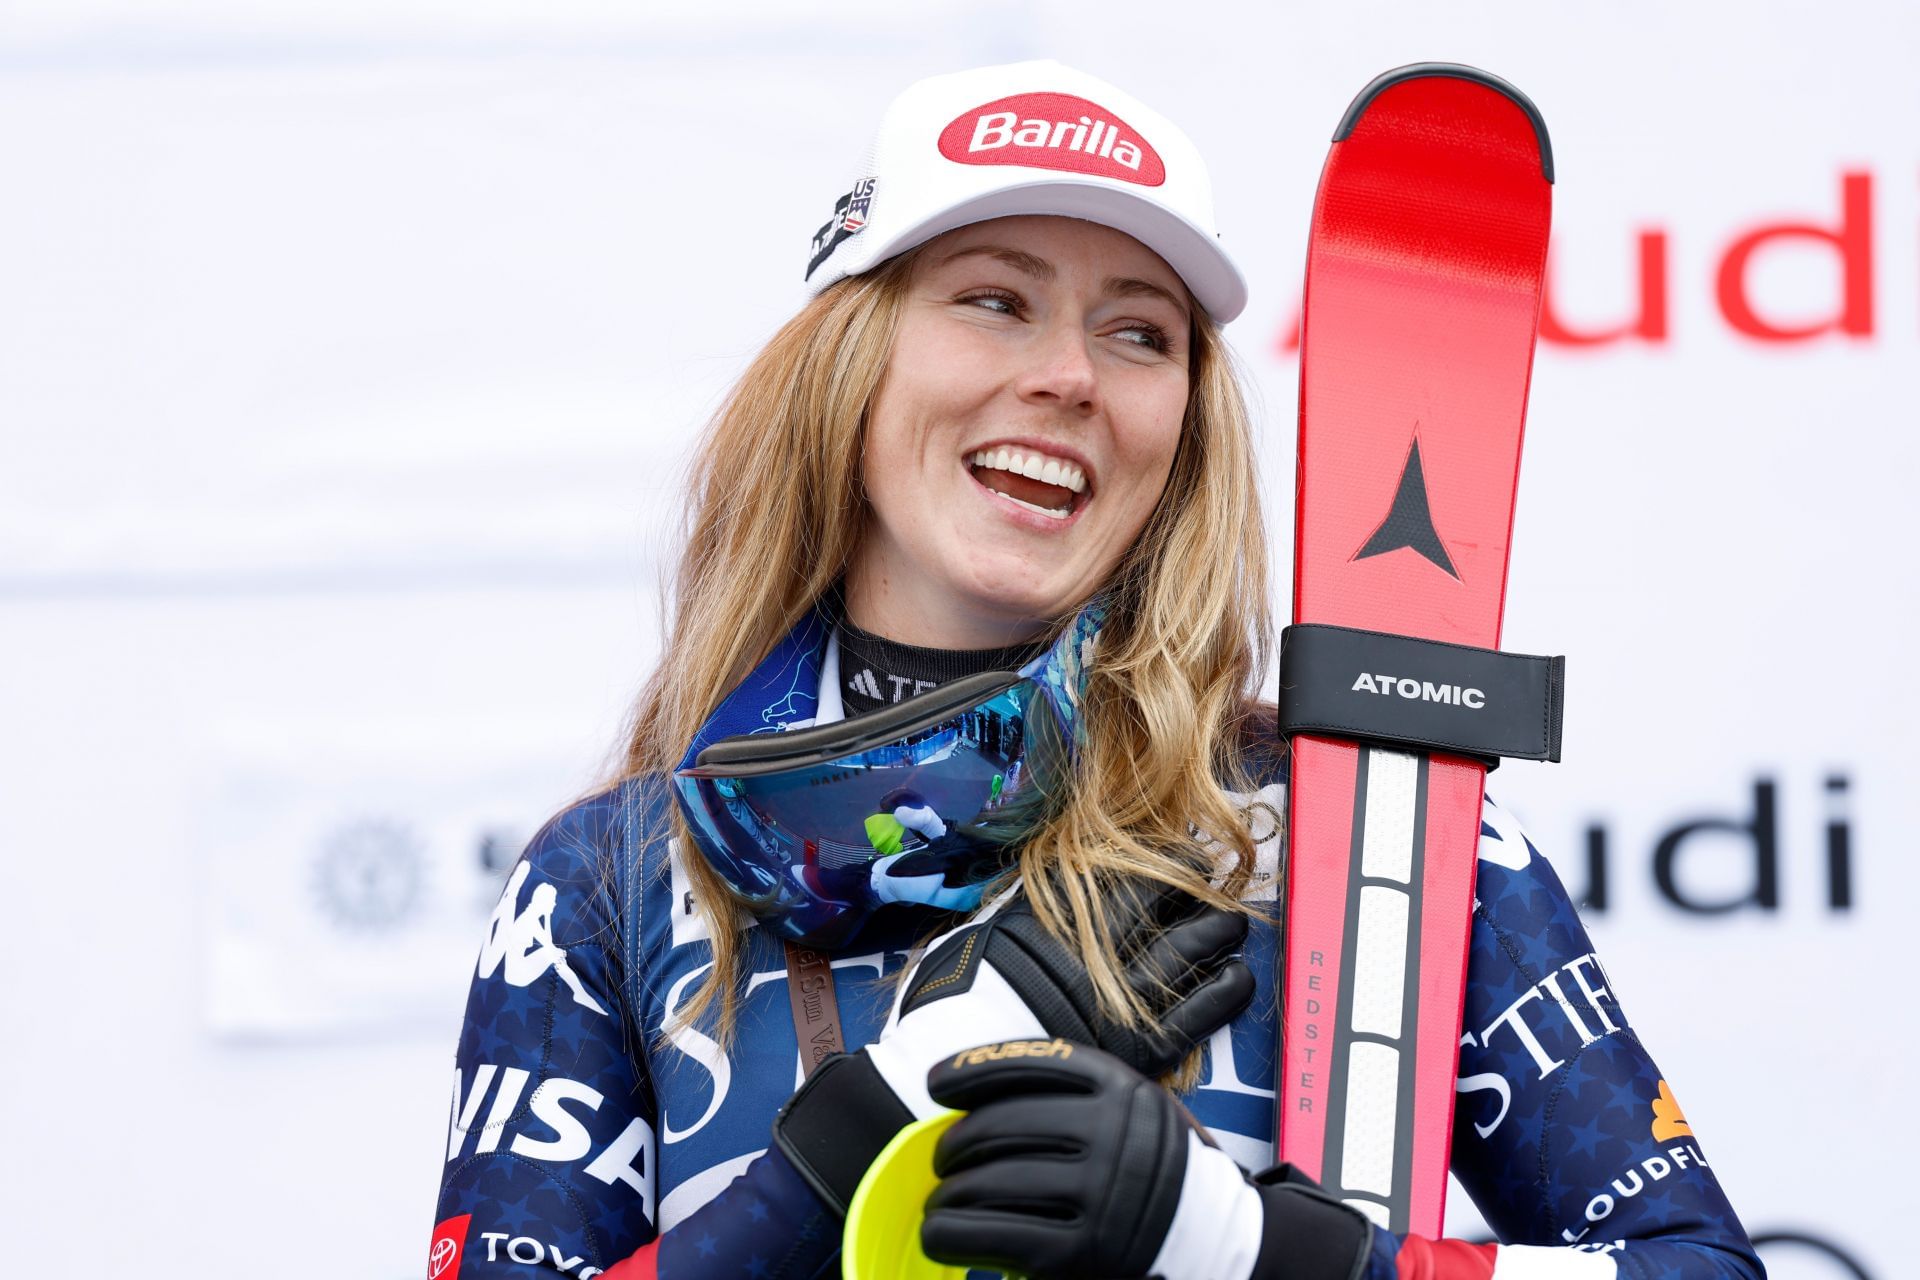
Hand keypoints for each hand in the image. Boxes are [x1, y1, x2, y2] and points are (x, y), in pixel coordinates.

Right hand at [772, 886, 1254, 1214]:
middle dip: (1201, 890)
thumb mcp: (986, 933)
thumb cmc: (959, 1003)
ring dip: (1220, 932)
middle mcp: (1099, 952)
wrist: (952, 1077)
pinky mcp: (1142, 1051)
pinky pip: (1201, 1014)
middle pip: (1171, 905)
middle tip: (1217, 881)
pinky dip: (1226, 990)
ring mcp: (1125, 1001)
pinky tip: (1237, 975)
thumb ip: (1028, 904)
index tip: (1188, 849)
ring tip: (1232, 924)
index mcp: (1063, 917)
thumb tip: (1062, 876)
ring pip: (1193, 951)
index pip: (1134, 874)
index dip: (1170, 858)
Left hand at [921, 1041, 1374, 1279]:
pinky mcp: (1078, 1253)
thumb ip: (1075, 1095)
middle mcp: (1112, 1133)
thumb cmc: (1154, 1172)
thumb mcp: (1134, 1110)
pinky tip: (940, 1233)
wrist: (1217, 1244)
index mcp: (1122, 1088)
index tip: (935, 1082)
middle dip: (954, 1143)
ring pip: (986, 1182)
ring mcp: (1097, 1195)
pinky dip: (950, 1233)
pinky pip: (989, 1235)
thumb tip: (974, 1097)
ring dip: (948, 1193)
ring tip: (941, 1200)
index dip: (972, 1068)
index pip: (1031, 1064)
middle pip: (999, 1124)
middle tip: (942, 1159)